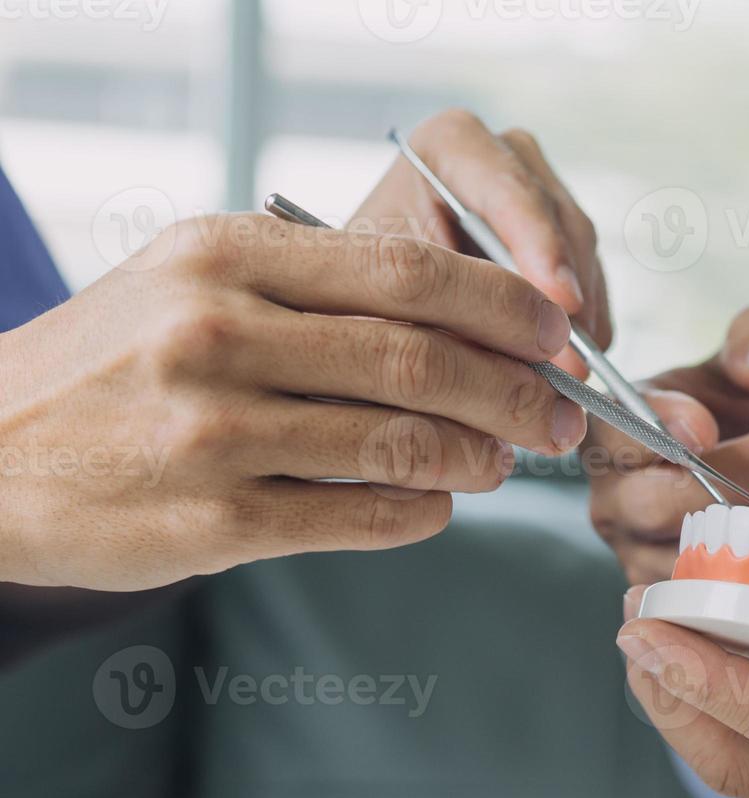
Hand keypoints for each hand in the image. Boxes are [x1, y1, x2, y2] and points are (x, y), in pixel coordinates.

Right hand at [0, 213, 583, 590]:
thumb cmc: (115, 359)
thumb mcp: (193, 279)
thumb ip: (317, 289)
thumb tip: (468, 322)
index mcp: (225, 256)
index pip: (409, 271)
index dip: (504, 307)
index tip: (556, 334)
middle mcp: (217, 333)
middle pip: (423, 360)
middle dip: (521, 393)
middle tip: (563, 416)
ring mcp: (212, 431)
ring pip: (403, 444)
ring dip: (480, 457)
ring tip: (503, 462)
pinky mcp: (210, 519)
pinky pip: (360, 518)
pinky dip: (422, 514)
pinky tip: (437, 506)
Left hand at [354, 110, 609, 376]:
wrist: (357, 299)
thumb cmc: (356, 290)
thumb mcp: (387, 297)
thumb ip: (452, 318)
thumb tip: (528, 364)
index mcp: (449, 147)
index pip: (507, 185)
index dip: (539, 244)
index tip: (562, 303)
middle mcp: (503, 162)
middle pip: (556, 220)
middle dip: (564, 295)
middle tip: (571, 362)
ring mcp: (537, 201)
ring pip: (580, 257)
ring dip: (579, 321)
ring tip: (568, 379)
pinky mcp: (558, 245)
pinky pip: (589, 285)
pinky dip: (584, 330)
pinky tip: (568, 369)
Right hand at [586, 306, 748, 585]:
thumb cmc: (742, 401)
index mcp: (616, 423)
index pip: (617, 428)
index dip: (661, 427)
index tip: (707, 428)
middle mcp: (611, 490)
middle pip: (650, 503)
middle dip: (723, 491)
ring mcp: (632, 545)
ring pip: (674, 554)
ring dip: (740, 538)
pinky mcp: (661, 587)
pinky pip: (692, 596)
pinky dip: (740, 580)